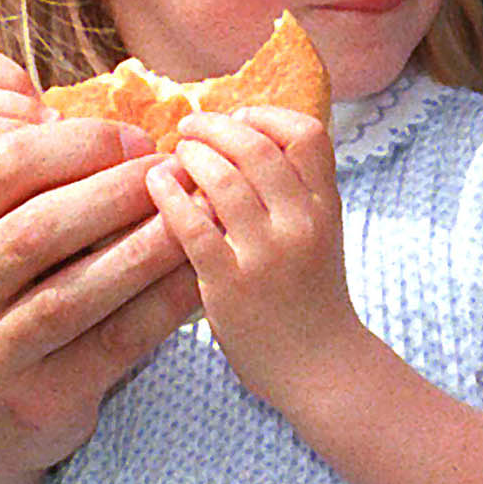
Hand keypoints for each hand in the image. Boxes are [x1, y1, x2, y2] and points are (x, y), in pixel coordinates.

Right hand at [0, 119, 200, 483]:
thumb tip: (133, 130)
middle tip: (178, 171)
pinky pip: (111, 344)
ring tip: (198, 214)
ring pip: (72, 292)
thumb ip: (41, 179)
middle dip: (117, 192)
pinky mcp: (33, 399)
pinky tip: (199, 274)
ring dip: (146, 247)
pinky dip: (162, 304)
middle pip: (36, 229)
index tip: (138, 137)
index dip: (75, 143)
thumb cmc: (14, 290)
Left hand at [148, 107, 358, 407]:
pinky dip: (170, 196)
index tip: (238, 118)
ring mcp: (267, 254)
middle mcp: (302, 223)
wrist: (321, 367)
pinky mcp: (230, 284)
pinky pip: (193, 226)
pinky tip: (155, 185)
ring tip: (174, 156)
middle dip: (217, 127)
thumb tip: (245, 142)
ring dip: (192, 156)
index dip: (267, 116)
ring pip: (224, 179)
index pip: (307, 134)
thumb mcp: (322, 234)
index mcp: (326, 206)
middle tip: (189, 127)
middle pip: (257, 148)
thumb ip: (295, 193)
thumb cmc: (313, 297)